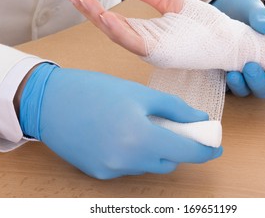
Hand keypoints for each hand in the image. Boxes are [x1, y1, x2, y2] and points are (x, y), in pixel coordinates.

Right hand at [19, 63, 221, 178]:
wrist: (48, 101)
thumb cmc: (93, 90)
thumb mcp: (138, 92)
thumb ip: (174, 108)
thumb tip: (199, 118)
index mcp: (140, 138)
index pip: (186, 151)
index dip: (205, 149)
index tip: (216, 145)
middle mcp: (127, 161)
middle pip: (169, 161)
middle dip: (178, 146)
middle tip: (176, 127)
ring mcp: (111, 171)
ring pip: (149, 165)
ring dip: (156, 149)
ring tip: (144, 125)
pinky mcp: (99, 174)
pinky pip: (129, 167)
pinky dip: (135, 153)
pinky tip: (123, 134)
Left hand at [211, 0, 264, 97]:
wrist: (223, 8)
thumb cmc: (245, 11)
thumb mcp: (253, 10)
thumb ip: (260, 17)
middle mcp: (261, 73)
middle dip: (259, 82)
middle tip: (251, 67)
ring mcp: (243, 76)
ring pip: (247, 91)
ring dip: (243, 85)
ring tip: (234, 73)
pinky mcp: (226, 75)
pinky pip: (229, 88)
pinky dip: (229, 84)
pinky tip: (226, 73)